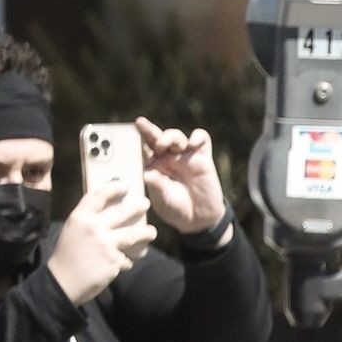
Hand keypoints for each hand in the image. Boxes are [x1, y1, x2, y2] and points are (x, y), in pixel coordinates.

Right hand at [48, 181, 155, 305]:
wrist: (62, 283)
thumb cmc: (65, 256)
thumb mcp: (71, 231)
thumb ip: (87, 222)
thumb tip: (105, 215)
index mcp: (80, 218)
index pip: (98, 196)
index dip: (113, 188)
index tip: (125, 184)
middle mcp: (94, 228)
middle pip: (122, 212)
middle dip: (137, 207)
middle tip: (145, 203)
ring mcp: (106, 244)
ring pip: (133, 235)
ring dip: (145, 233)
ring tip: (151, 232)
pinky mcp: (114, 261)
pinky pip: (126, 258)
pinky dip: (126, 260)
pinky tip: (124, 263)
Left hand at [135, 116, 228, 239]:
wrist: (199, 219)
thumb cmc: (176, 209)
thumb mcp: (163, 201)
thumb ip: (157, 187)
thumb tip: (148, 174)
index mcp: (155, 165)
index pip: (146, 146)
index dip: (142, 133)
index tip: (138, 123)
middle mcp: (168, 157)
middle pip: (159, 136)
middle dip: (153, 131)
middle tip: (154, 138)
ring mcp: (186, 156)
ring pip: (177, 136)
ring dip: (173, 137)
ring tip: (172, 146)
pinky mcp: (203, 158)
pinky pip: (202, 139)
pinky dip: (198, 137)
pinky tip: (193, 142)